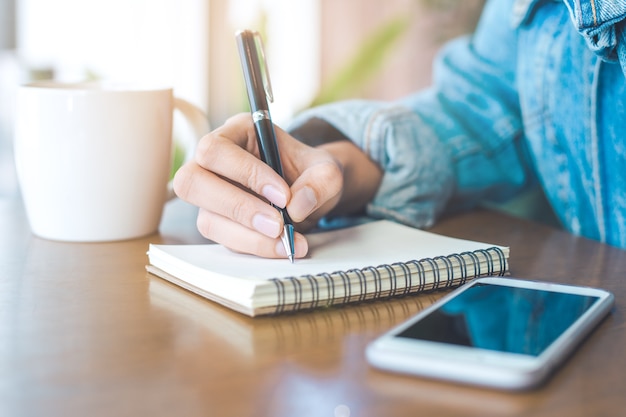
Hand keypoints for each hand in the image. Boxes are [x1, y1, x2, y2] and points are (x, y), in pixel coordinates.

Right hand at [173, 113, 344, 258]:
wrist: (312, 196)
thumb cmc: (312, 174)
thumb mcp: (327, 171)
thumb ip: (321, 181)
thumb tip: (297, 206)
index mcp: (236, 133)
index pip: (216, 149)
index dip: (245, 174)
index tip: (283, 196)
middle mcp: (213, 163)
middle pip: (191, 182)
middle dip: (237, 207)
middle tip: (278, 225)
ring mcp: (211, 196)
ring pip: (206, 219)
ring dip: (248, 236)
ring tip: (287, 242)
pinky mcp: (218, 222)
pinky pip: (223, 240)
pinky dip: (253, 247)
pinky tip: (280, 247)